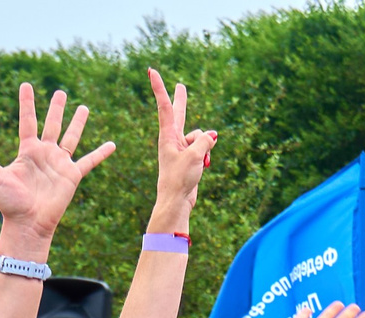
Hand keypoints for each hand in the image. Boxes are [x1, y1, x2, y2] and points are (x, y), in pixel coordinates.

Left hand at [0, 84, 116, 246]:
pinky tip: (112, 145)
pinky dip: (100, 153)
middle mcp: (44, 154)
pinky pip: (89, 161)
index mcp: (27, 151)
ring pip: (71, 137)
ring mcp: (59, 164)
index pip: (28, 121)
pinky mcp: (72, 176)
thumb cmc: (9, 203)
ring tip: (83, 107)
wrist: (28, 224)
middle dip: (56, 108)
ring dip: (77, 123)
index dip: (27, 103)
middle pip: (52, 125)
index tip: (26, 85)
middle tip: (60, 93)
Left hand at [146, 68, 214, 222]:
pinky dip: (206, 155)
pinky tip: (204, 166)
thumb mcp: (195, 155)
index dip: (159, 87)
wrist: (177, 200)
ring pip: (200, 137)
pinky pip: (203, 148)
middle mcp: (173, 139)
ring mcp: (181, 148)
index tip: (151, 71)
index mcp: (167, 135)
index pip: (164, 106)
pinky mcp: (189, 158)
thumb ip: (205, 140)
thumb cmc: (179, 178)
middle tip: (180, 85)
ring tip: (199, 162)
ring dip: (204, 147)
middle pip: (179, 114)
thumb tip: (212, 135)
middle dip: (181, 101)